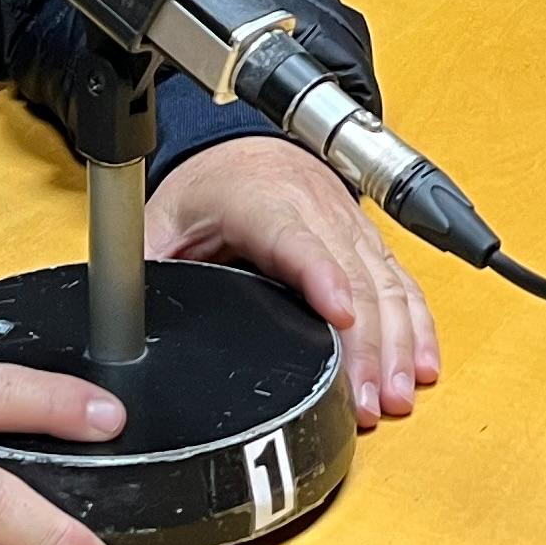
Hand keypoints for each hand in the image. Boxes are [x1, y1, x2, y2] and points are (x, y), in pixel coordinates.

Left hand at [144, 132, 439, 426]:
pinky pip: (402, 283)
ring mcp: (348, 226)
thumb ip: (148, 266)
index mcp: (260, 201)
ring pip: (386, 283)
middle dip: (368, 342)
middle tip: (372, 399)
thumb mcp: (161, 220)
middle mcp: (315, 211)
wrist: (246, 145)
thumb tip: (123, 314)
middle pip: (352, 275)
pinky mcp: (367, 241)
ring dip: (397, 342)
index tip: (340, 317)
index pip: (295, 240)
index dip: (321, 279)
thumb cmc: (210, 183)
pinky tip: (422, 365)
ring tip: (397, 395)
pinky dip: (417, 326)